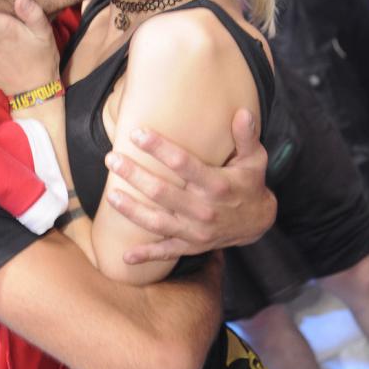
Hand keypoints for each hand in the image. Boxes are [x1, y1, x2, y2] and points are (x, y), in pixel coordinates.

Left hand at [105, 109, 276, 263]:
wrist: (257, 222)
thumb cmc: (249, 183)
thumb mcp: (255, 159)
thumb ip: (246, 136)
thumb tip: (242, 112)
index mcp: (217, 185)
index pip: (183, 164)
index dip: (159, 148)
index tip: (136, 134)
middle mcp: (204, 210)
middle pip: (162, 192)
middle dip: (135, 175)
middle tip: (112, 159)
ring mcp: (196, 232)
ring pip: (158, 222)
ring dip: (132, 210)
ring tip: (111, 195)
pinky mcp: (191, 246)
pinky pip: (166, 253)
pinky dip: (146, 256)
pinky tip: (126, 256)